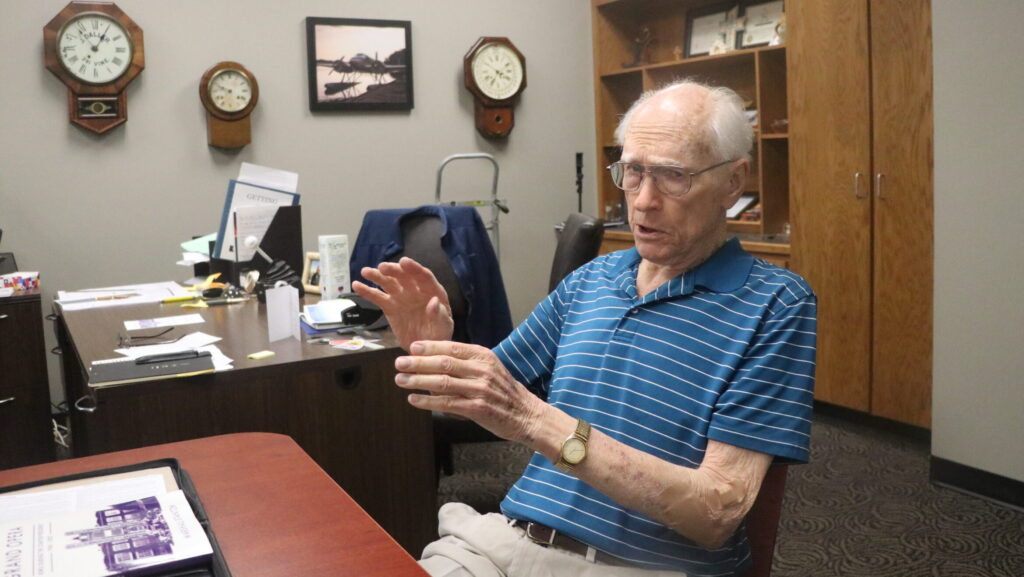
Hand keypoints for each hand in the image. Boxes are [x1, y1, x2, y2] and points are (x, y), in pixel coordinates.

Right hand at [351, 257, 453, 350]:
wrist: (424, 348)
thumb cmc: (438, 335)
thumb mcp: (443, 327)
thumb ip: (439, 315)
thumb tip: (434, 301)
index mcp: (433, 292)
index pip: (423, 276)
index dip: (414, 268)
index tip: (403, 261)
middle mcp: (416, 291)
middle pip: (404, 276)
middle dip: (393, 270)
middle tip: (382, 267)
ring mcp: (402, 297)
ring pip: (389, 283)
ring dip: (377, 276)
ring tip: (366, 272)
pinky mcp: (390, 307)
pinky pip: (378, 297)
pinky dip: (367, 291)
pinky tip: (357, 285)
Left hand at [393, 341, 546, 443]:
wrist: (527, 415)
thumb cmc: (505, 392)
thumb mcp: (490, 369)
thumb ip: (466, 364)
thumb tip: (435, 361)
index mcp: (484, 356)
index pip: (452, 347)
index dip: (430, 346)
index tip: (412, 347)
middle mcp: (482, 370)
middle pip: (444, 363)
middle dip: (418, 362)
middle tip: (400, 363)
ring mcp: (480, 389)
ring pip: (442, 382)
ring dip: (418, 380)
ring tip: (401, 380)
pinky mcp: (477, 408)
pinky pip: (446, 403)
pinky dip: (427, 401)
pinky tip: (414, 399)